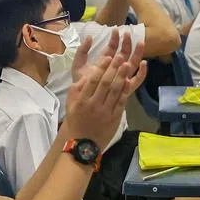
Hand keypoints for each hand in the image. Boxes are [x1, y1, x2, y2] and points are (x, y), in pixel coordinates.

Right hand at [66, 29, 147, 148]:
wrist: (84, 143)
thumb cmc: (76, 121)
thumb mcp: (70, 104)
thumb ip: (76, 90)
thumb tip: (86, 76)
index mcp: (82, 100)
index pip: (92, 81)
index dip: (101, 68)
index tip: (107, 57)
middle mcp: (94, 104)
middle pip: (106, 83)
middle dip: (113, 68)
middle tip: (120, 56)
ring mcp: (106, 111)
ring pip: (115, 91)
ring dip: (122, 76)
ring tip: (127, 64)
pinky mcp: (115, 118)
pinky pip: (121, 102)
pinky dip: (125, 91)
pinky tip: (129, 81)